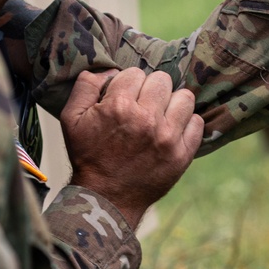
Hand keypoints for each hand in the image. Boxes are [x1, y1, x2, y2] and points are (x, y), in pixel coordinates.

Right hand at [60, 69, 202, 229]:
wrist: (106, 198)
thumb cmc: (87, 156)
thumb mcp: (70, 119)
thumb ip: (86, 86)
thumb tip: (110, 70)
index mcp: (118, 106)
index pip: (134, 73)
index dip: (126, 85)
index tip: (122, 99)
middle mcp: (146, 119)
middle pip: (162, 80)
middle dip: (150, 89)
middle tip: (142, 106)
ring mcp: (167, 137)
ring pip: (184, 97)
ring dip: (172, 103)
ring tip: (160, 115)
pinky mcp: (182, 154)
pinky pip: (197, 122)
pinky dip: (186, 123)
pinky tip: (171, 130)